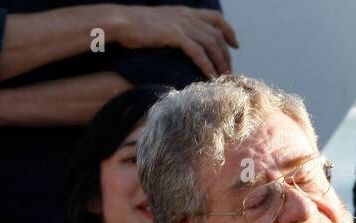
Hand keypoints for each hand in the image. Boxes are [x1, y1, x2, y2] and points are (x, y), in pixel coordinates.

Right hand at [110, 5, 237, 76]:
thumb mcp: (160, 24)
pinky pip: (198, 51)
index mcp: (185, 12)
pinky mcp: (175, 35)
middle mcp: (187, 16)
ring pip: (211, 43)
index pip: (216, 18)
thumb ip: (174, 30)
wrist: (121, 21)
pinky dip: (206, 64)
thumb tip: (180, 44)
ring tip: (223, 77)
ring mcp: (182, 24)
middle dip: (226, 54)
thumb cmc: (135, 26)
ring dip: (220, 62)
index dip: (228, 31)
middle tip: (228, 71)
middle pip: (217, 34)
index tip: (235, 45)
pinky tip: (210, 76)